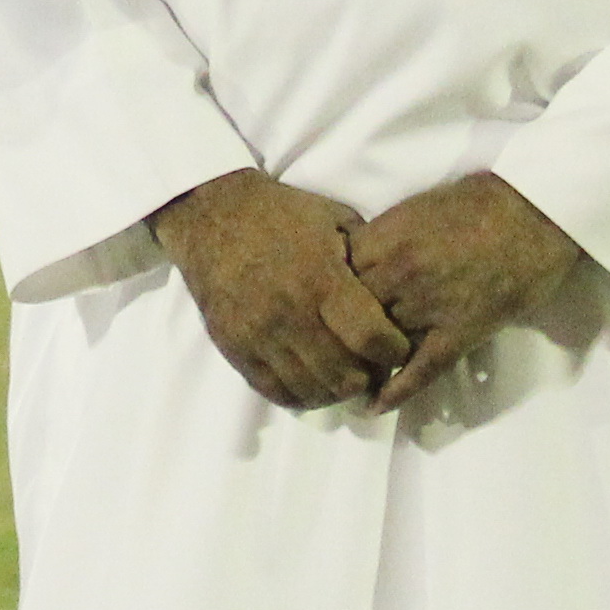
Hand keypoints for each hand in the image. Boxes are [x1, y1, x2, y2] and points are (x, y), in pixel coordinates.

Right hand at [150, 169, 409, 410]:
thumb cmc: (281, 214)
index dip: (393, 351)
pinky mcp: (234, 347)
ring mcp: (258, 334)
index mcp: (321, 278)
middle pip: (344, 374)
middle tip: (372, 367)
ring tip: (344, 377)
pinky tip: (313, 384)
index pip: (370, 338)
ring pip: (311, 390)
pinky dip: (300, 396)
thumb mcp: (334, 218)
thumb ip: (367, 256)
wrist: (212, 215)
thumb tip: (396, 292)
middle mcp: (290, 312)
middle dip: (368, 376)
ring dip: (336, 390)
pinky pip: (274, 391)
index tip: (397, 347)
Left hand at [345, 174, 584, 409]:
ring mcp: (427, 307)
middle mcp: (398, 275)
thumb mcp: (414, 208)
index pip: (331, 276)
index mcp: (385, 238)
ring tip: (343, 377)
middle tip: (323, 347)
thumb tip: (353, 257)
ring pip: (377, 346)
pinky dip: (394, 393)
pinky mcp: (458, 334)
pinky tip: (373, 406)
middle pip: (346, 314)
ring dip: (361, 361)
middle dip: (334, 331)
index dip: (322, 292)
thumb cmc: (477, 202)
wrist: (533, 214)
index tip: (316, 304)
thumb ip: (381, 237)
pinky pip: (418, 372)